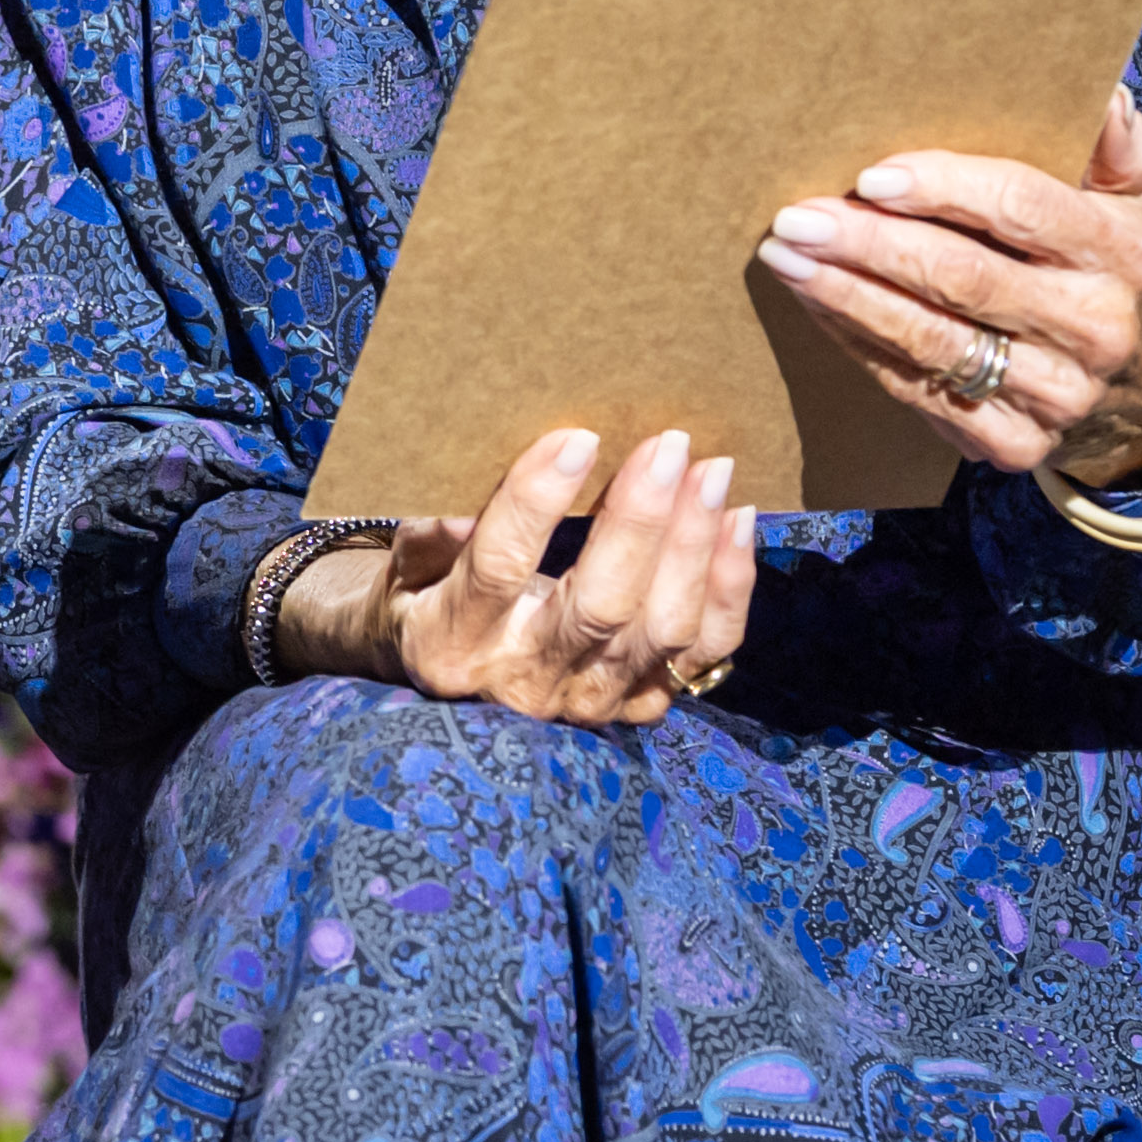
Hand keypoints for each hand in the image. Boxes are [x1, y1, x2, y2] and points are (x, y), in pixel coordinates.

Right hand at [279, 424, 757, 727]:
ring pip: (663, 628)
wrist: (447, 674)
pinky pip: (703, 651)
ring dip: (694, 546)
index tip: (577, 438)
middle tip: (669, 445)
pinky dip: (728, 587)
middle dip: (643, 521)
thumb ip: (428, 537)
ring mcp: (590, 701)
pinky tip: (736, 521)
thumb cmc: (424, 593)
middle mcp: (525, 682)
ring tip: (711, 471)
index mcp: (453, 642)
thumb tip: (464, 513)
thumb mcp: (405, 563)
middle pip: (601, 606)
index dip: (538, 502)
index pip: (501, 569)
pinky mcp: (639, 703)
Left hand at [754, 88, 1141, 490]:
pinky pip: (920, 392)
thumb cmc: (1120, 270)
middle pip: (964, 277)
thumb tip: (1099, 91)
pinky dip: (860, 347)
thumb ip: (1118, 143)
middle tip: (797, 217)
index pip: (1023, 208)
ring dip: (847, 298)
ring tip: (786, 258)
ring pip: (932, 340)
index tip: (871, 176)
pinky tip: (819, 308)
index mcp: (1125, 252)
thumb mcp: (1141, 200)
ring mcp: (1055, 394)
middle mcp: (1096, 326)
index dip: (944, 188)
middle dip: (869, 244)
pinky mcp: (1014, 444)